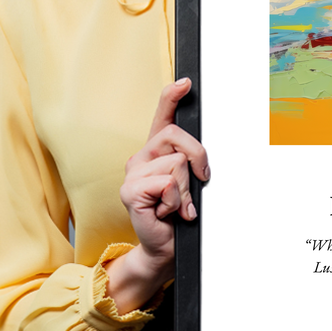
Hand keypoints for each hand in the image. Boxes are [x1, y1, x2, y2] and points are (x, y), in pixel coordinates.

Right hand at [105, 78, 209, 312]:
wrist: (165, 247)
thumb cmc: (179, 214)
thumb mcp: (190, 182)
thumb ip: (191, 163)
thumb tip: (201, 155)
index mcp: (156, 151)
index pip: (162, 116)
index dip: (172, 96)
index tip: (186, 82)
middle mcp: (141, 157)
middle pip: (177, 136)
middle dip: (198, 158)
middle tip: (199, 182)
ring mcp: (133, 173)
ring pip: (177, 163)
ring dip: (186, 189)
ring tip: (177, 205)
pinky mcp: (130, 191)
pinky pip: (167, 183)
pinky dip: (176, 201)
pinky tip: (167, 213)